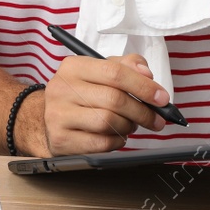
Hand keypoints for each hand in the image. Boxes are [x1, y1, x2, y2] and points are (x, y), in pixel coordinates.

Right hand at [36, 54, 167, 156]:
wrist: (47, 120)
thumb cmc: (81, 95)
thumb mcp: (99, 73)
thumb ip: (126, 66)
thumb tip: (146, 73)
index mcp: (73, 66)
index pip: (114, 72)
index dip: (143, 86)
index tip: (162, 98)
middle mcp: (62, 88)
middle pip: (114, 99)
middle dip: (142, 111)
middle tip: (156, 119)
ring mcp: (58, 114)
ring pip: (109, 122)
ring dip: (128, 126)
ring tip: (130, 125)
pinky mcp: (61, 138)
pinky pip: (101, 143)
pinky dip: (117, 141)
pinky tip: (116, 136)